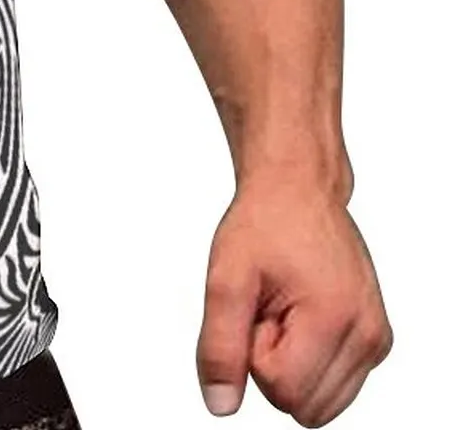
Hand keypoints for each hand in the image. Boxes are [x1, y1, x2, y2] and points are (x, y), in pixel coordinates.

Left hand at [196, 172, 390, 424]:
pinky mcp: (374, 341)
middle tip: (269, 308)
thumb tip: (221, 405)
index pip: (281, 389)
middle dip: (273, 363)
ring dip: (291, 363)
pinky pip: (333, 385)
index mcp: (335, 318)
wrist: (298, 189)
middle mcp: (367, 335)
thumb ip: (219, 346)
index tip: (256, 306)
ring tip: (284, 310)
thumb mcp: (225, 278)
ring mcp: (375, 340)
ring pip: (319, 403)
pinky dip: (310, 359)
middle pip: (303, 405)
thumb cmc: (264, 223)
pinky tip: (301, 316)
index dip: (253, 351)